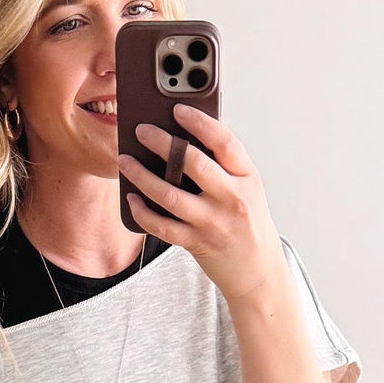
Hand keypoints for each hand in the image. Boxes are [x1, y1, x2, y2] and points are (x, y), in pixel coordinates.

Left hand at [118, 103, 287, 315]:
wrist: (259, 273)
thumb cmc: (249, 225)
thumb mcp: (248, 190)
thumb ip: (224, 168)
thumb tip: (181, 141)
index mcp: (247, 177)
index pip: (224, 142)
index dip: (200, 122)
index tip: (177, 109)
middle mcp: (232, 198)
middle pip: (193, 163)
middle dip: (162, 143)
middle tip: (141, 130)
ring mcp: (213, 222)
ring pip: (170, 195)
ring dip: (142, 176)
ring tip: (125, 161)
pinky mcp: (197, 243)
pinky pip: (162, 226)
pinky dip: (143, 211)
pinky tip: (131, 198)